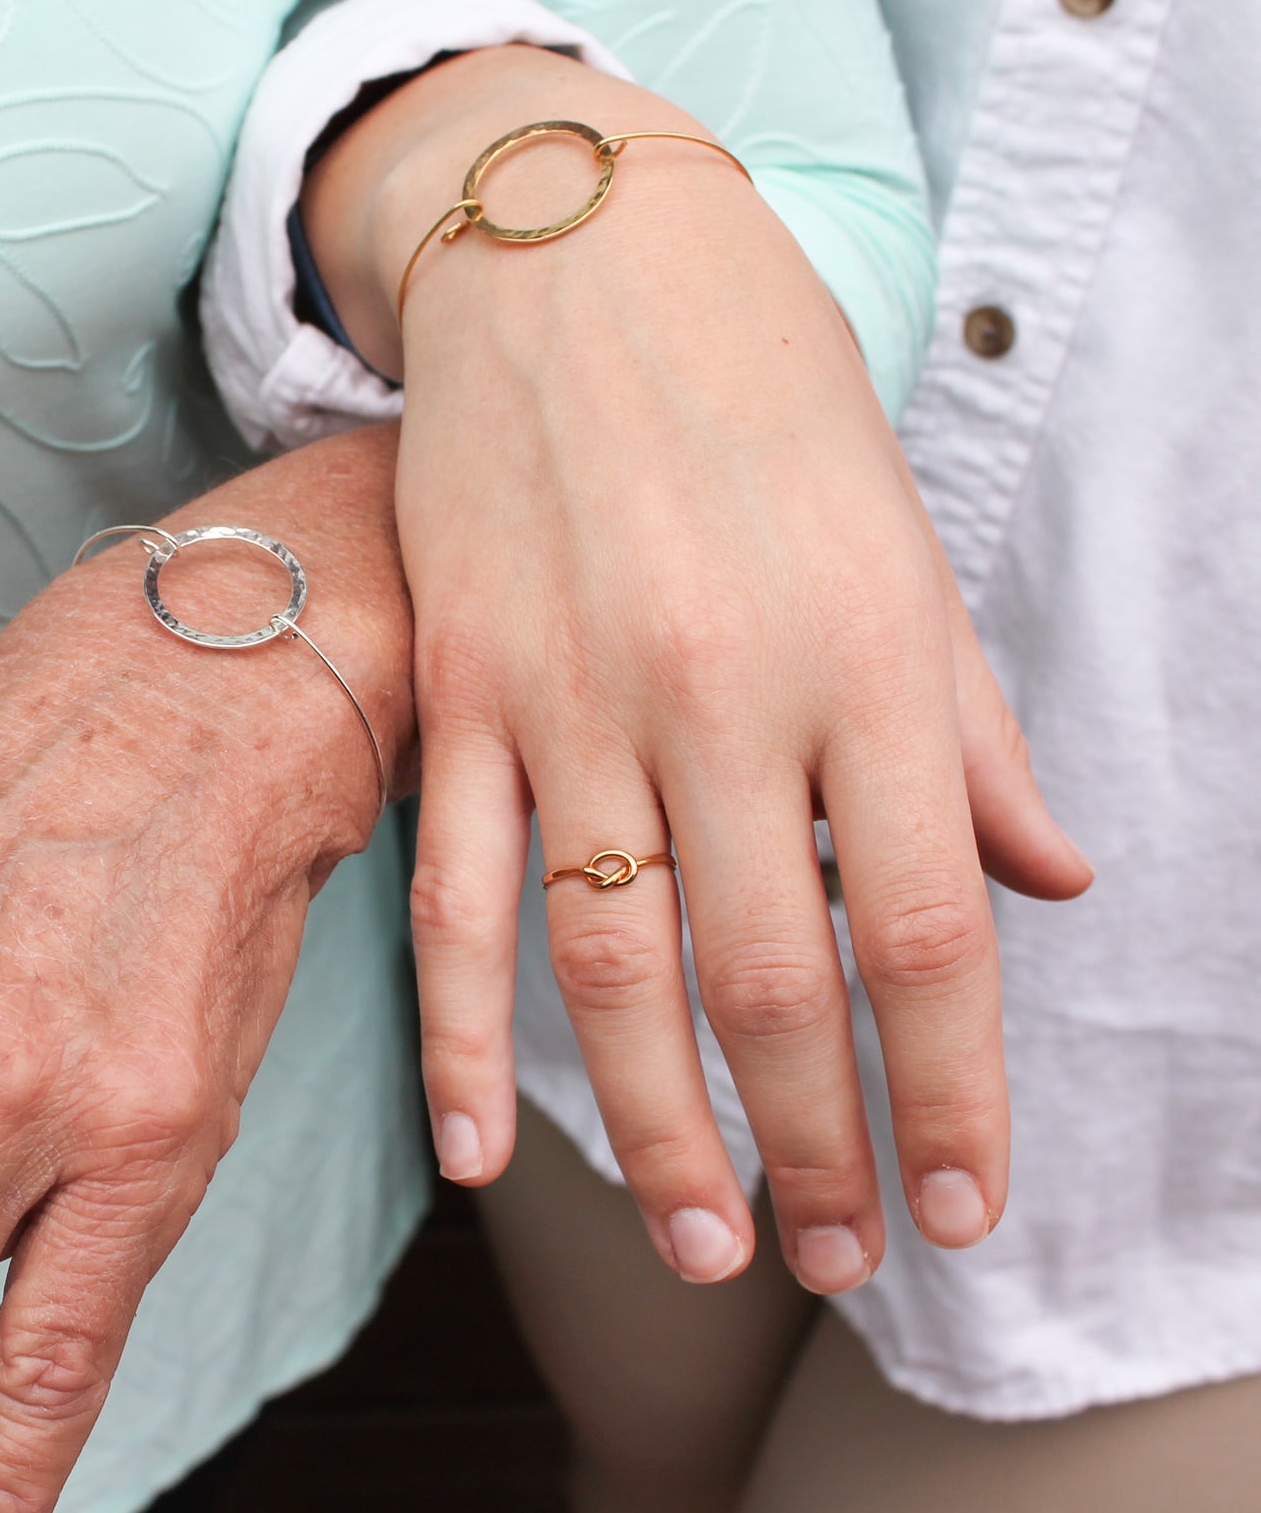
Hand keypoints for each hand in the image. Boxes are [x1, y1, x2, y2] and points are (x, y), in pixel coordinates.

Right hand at [307, 47, 1091, 1292]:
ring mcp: (575, 693)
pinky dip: (465, 1033)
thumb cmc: (762, 388)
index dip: (956, 1091)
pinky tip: (487, 1149)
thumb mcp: (901, 542)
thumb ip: (969, 730)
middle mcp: (726, 687)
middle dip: (816, 1148)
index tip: (965, 1202)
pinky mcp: (465, 689)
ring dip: (661, 1130)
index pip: (928, 925)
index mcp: (868, 652)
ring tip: (699, 1246)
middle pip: (775, 979)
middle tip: (834, 1260)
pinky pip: (461, 892)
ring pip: (615, 965)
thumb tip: (1052, 881)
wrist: (574, 252)